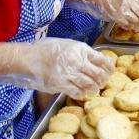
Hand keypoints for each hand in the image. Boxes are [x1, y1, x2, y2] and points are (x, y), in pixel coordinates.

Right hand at [0, 38, 114, 98]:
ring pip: (90, 84)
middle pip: (98, 74)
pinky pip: (77, 92)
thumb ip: (79, 52)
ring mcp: (69, 74)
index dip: (109, 67)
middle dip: (103, 79)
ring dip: (94, 88)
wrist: (28, 58)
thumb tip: (92, 59)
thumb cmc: (45, 49)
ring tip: (95, 89)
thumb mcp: (66, 44)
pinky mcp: (61, 85)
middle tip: (104, 82)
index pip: (102, 59)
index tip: (111, 70)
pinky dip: (82, 94)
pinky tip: (82, 93)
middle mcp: (77, 61)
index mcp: (80, 49)